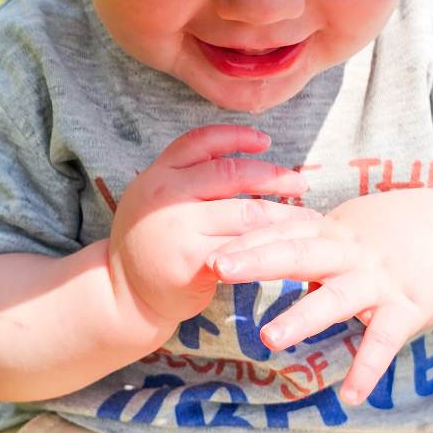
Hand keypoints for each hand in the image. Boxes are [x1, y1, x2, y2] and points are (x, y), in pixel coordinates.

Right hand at [107, 125, 311, 337]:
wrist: (125, 295)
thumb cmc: (151, 243)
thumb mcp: (155, 199)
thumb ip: (188, 177)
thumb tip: (241, 152)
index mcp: (159, 174)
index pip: (201, 141)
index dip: (237, 137)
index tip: (267, 141)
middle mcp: (167, 196)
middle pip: (232, 174)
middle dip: (274, 177)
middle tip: (301, 184)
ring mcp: (178, 229)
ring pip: (245, 214)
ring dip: (283, 215)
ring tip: (307, 218)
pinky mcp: (192, 262)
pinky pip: (242, 248)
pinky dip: (270, 247)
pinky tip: (287, 248)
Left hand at [209, 184, 432, 405]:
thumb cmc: (402, 226)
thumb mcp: (353, 223)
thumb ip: (311, 238)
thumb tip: (264, 244)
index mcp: (334, 231)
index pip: (283, 233)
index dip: (246, 241)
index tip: (208, 249)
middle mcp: (352, 253)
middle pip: (299, 253)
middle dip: (257, 260)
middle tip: (218, 268)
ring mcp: (380, 280)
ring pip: (336, 297)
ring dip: (303, 316)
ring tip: (270, 338)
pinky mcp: (408, 307)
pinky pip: (384, 342)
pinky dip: (368, 370)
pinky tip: (349, 397)